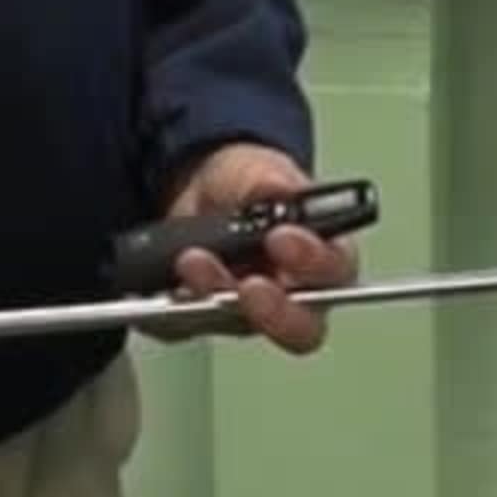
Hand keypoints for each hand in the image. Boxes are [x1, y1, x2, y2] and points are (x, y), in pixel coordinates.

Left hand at [143, 143, 355, 357]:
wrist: (198, 188)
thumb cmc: (246, 185)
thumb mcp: (258, 169)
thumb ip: (271, 181)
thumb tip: (280, 190)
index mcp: (320, 257)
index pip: (334, 273)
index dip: (314, 263)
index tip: (281, 238)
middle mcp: (291, 295)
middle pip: (298, 327)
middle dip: (273, 310)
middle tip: (248, 286)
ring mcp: (246, 314)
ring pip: (236, 325)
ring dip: (213, 296)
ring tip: (191, 261)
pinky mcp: (202, 319)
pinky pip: (186, 327)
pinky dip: (170, 309)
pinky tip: (161, 289)